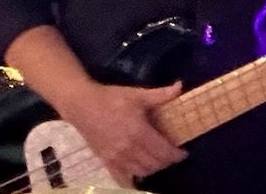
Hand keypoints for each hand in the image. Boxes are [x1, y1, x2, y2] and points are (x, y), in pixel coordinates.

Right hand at [60, 80, 186, 187]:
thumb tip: (180, 86)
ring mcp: (116, 158)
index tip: (183, 152)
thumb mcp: (138, 95)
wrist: (83, 105)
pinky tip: (139, 172)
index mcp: (139, 132)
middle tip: (171, 154)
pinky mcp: (106, 162)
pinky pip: (122, 178)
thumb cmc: (112, 98)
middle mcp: (129, 149)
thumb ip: (160, 95)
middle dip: (166, 161)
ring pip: (141, 172)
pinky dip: (133, 179)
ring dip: (153, 168)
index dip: (176, 155)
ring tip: (157, 160)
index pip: (163, 151)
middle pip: (154, 164)